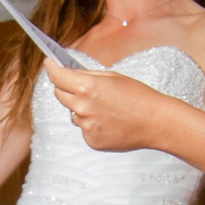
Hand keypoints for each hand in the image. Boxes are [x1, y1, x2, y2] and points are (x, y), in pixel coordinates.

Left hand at [45, 63, 170, 152]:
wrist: (155, 122)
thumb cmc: (138, 96)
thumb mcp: (112, 77)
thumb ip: (87, 76)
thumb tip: (68, 73)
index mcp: (87, 88)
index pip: (57, 77)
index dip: (51, 68)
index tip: (49, 64)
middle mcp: (82, 108)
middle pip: (60, 95)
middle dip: (65, 87)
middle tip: (77, 84)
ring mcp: (86, 126)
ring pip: (73, 113)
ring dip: (82, 108)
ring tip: (106, 108)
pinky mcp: (91, 140)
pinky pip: (84, 128)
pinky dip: (92, 124)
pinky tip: (110, 121)